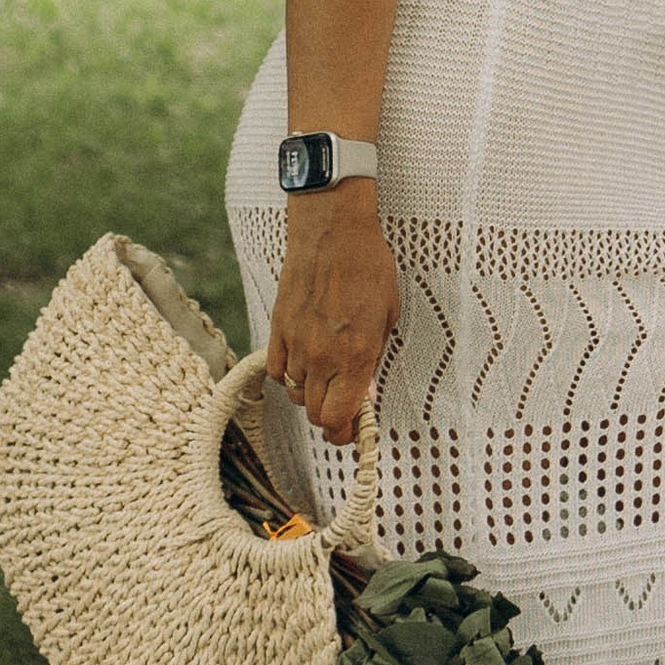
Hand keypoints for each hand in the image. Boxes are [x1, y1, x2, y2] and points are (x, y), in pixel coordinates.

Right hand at [266, 189, 399, 441]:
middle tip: (342, 406)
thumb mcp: (387, 315)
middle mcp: (322, 356)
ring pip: (296, 394)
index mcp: (355, 355)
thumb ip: (373, 358)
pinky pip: (277, 371)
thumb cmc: (367, 265)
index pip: (339, 418)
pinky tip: (302, 361)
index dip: (344, 434)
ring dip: (311, 393)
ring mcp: (296, 344)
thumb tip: (365, 391)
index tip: (351, 432)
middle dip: (330, 417)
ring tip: (325, 374)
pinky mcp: (277, 329)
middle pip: (316, 414)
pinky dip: (288, 375)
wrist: (333, 230)